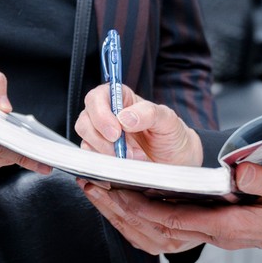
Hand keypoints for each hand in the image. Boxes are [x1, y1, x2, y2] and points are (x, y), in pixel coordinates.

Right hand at [76, 86, 201, 165]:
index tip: (116, 131)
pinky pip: (89, 158)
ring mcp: (102, 136)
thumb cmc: (172, 136)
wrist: (176, 162)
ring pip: (85, 139)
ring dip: (103, 151)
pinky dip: (101, 163)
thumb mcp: (168, 120)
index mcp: (121, 99)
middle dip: (100, 136)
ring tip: (126, 158)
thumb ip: (149, 113)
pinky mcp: (101, 155)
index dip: (101, 113)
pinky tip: (119, 165)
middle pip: (85, 119)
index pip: (98, 96)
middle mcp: (107, 115)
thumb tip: (125, 117)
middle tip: (120, 149)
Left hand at [80, 163, 261, 255]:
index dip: (146, 209)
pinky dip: (151, 217)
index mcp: (230, 226)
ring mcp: (218, 233)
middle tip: (97, 189)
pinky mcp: (220, 228)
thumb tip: (238, 170)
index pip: (177, 220)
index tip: (121, 195)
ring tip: (105, 194)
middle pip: (161, 229)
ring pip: (164, 231)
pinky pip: (177, 228)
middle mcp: (219, 234)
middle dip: (125, 211)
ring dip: (132, 215)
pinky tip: (138, 202)